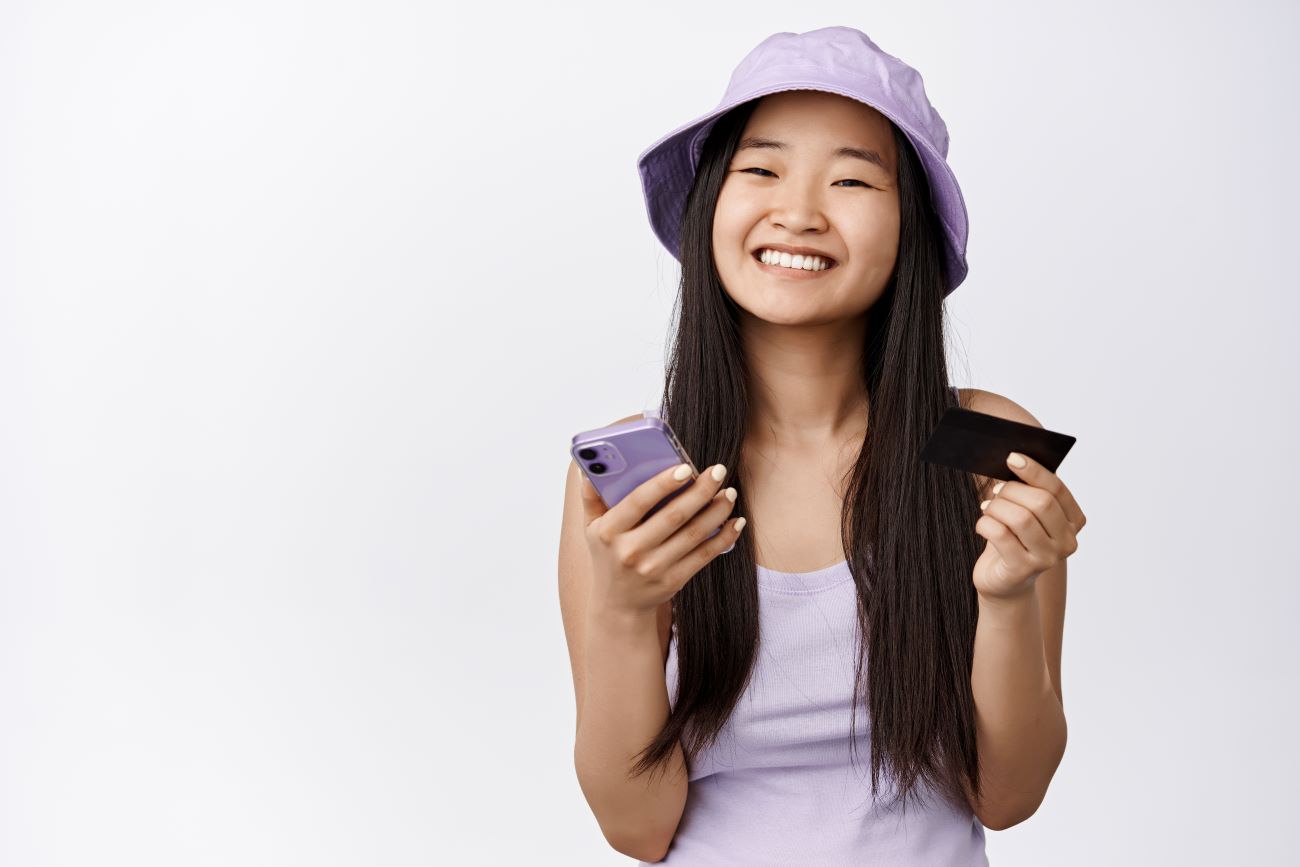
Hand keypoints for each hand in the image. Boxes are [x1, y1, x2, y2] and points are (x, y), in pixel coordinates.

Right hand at [578, 461, 743, 615]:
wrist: (618, 605)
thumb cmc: (608, 555)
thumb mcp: (592, 528)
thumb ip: (591, 497)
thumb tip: (589, 468)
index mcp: (609, 531)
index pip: (639, 501)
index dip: (663, 483)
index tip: (686, 467)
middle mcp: (630, 551)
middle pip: (673, 515)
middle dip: (701, 491)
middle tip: (719, 471)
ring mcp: (653, 569)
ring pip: (694, 534)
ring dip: (717, 511)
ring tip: (729, 493)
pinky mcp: (673, 582)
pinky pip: (704, 555)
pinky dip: (723, 537)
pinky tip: (735, 521)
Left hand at [972, 452, 1086, 602]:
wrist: (1004, 582)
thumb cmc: (1014, 540)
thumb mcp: (1026, 514)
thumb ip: (1028, 491)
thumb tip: (1014, 459)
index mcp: (1074, 522)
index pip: (1057, 490)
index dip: (1034, 471)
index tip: (1012, 457)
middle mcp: (1067, 542)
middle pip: (1041, 503)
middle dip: (1012, 490)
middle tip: (995, 489)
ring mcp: (1047, 558)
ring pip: (1020, 518)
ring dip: (997, 507)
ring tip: (987, 508)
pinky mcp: (1023, 569)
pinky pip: (1000, 534)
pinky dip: (985, 523)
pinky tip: (982, 525)